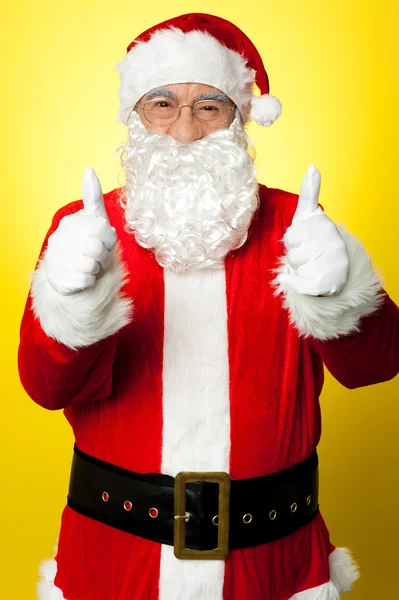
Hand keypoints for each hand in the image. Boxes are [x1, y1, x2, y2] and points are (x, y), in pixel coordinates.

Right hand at [45, 167, 116, 294]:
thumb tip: (89, 169)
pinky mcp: (57, 278)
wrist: (71, 270)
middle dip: (104, 256)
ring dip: (98, 269)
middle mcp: (60, 238)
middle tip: (99, 256)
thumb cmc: (87, 241)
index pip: (103, 229)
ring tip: (92, 265)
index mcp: (71, 222)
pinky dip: (89, 281)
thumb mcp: (94, 218)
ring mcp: (56, 258)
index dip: (109, 239)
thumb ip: (93, 197)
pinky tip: (83, 276)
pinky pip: (85, 281)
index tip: (104, 240)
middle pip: (97, 249)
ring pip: (91, 266)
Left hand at [277, 165, 348, 295]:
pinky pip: (300, 284)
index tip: (303, 239)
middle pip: (292, 252)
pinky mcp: (329, 282)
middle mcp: (332, 242)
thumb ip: (309, 192)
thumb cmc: (314, 240)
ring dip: (298, 269)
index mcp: (324, 225)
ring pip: (296, 268)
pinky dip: (294, 284)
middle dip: (294, 255)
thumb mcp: (308, 215)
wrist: (332, 270)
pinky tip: (298, 280)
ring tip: (310, 265)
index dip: (293, 240)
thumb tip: (312, 166)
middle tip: (307, 254)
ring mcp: (333, 262)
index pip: (291, 235)